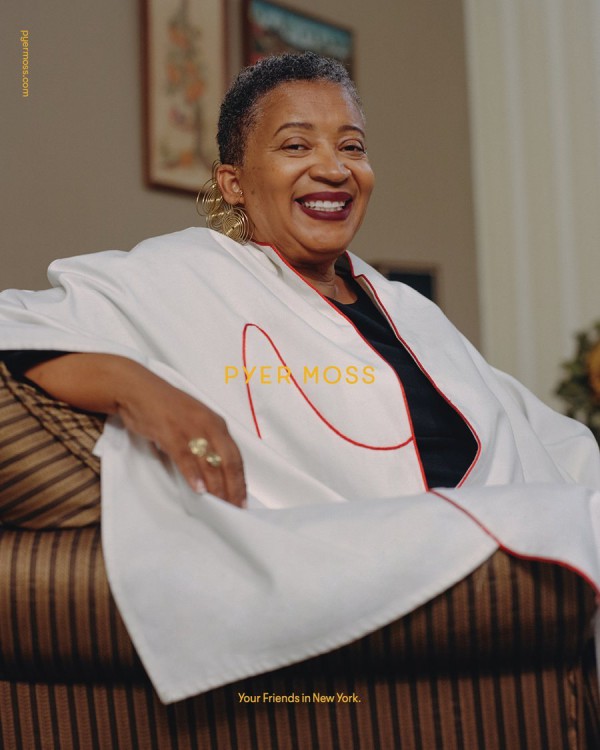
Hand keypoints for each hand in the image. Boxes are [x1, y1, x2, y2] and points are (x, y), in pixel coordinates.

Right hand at [26, 353, 246, 506]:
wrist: (137, 389)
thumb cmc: (164, 408)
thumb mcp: (193, 423)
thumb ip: (204, 442)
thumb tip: (213, 473)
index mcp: (216, 423)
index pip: (235, 456)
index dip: (240, 480)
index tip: (242, 500)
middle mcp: (208, 424)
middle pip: (228, 461)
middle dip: (233, 487)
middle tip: (234, 509)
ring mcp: (190, 427)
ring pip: (209, 461)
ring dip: (216, 486)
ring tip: (220, 506)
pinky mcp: (170, 430)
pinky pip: (185, 456)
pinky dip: (192, 474)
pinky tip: (198, 490)